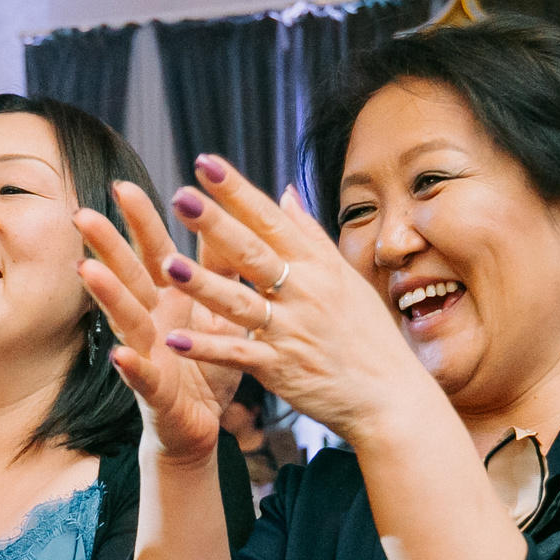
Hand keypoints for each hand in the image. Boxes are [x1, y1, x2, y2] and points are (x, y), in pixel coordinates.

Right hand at [76, 182, 241, 466]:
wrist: (200, 425)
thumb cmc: (206, 364)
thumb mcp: (222, 309)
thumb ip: (222, 266)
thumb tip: (226, 215)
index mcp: (170, 298)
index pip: (154, 252)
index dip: (139, 222)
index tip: (123, 185)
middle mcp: (151, 321)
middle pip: (128, 277)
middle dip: (106, 246)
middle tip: (83, 214)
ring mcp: (149, 355)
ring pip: (126, 320)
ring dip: (108, 295)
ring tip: (87, 269)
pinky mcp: (155, 393)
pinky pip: (143, 378)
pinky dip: (133, 367)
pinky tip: (121, 354)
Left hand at [149, 156, 439, 448]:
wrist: (391, 396)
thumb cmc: (368, 335)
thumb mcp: (346, 277)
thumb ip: (309, 235)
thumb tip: (285, 190)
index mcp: (315, 266)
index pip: (270, 219)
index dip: (237, 191)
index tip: (206, 163)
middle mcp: (303, 292)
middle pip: (252, 252)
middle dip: (216, 224)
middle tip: (180, 196)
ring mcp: (290, 331)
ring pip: (239, 302)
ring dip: (203, 284)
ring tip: (168, 265)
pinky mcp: (280, 369)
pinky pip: (238, 355)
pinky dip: (207, 348)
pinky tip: (174, 340)